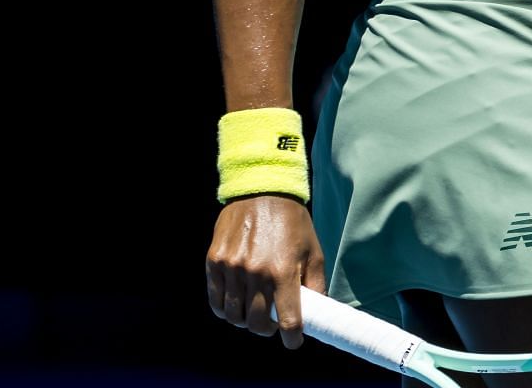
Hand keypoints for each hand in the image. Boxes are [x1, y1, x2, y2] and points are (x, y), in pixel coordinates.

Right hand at [205, 194, 326, 347]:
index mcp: (284, 270)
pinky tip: (236, 304)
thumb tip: (316, 312)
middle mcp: (256, 272)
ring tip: (255, 312)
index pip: (288, 319)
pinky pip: (216, 301)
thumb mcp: (313, 250)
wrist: (261, 190)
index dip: (292, 338)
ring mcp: (232, 268)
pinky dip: (226, 309)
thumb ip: (315, 283)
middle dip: (267, 330)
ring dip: (245, 321)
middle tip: (273, 324)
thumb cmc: (292, 221)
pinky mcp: (214, 262)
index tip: (294, 342)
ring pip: (234, 315)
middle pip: (257, 323)